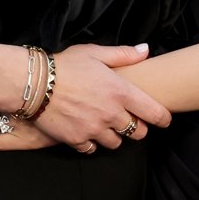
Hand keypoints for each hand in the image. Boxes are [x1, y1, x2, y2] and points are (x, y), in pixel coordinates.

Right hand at [0, 42, 169, 151]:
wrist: (34, 84)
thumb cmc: (66, 65)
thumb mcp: (96, 53)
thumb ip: (123, 54)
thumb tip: (145, 50)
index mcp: (120, 92)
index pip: (153, 112)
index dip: (162, 118)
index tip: (163, 119)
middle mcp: (111, 114)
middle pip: (137, 132)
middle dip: (136, 128)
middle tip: (129, 119)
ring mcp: (94, 129)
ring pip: (115, 143)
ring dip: (113, 136)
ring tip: (105, 124)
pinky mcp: (77, 140)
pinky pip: (92, 149)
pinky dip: (92, 143)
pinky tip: (86, 131)